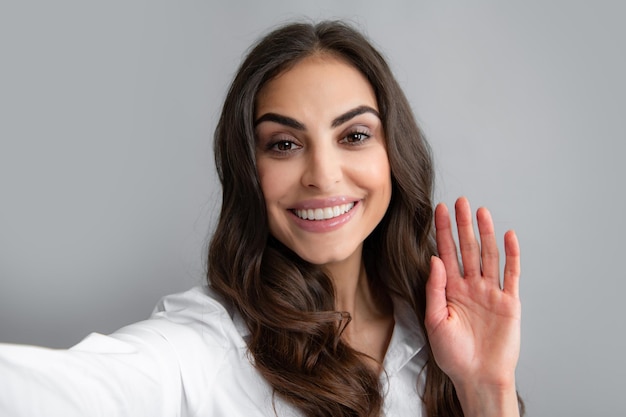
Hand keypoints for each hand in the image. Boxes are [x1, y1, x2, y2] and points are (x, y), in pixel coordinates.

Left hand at [425, 197, 520, 414]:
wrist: (477, 376)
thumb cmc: (453, 354)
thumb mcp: (435, 320)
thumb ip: (435, 289)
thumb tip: (434, 259)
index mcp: (451, 290)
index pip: (445, 253)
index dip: (443, 231)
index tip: (439, 210)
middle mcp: (471, 286)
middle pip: (466, 249)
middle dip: (463, 225)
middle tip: (460, 201)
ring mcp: (491, 292)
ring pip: (488, 256)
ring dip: (485, 233)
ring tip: (481, 211)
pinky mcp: (509, 301)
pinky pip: (511, 274)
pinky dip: (512, 255)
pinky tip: (508, 236)